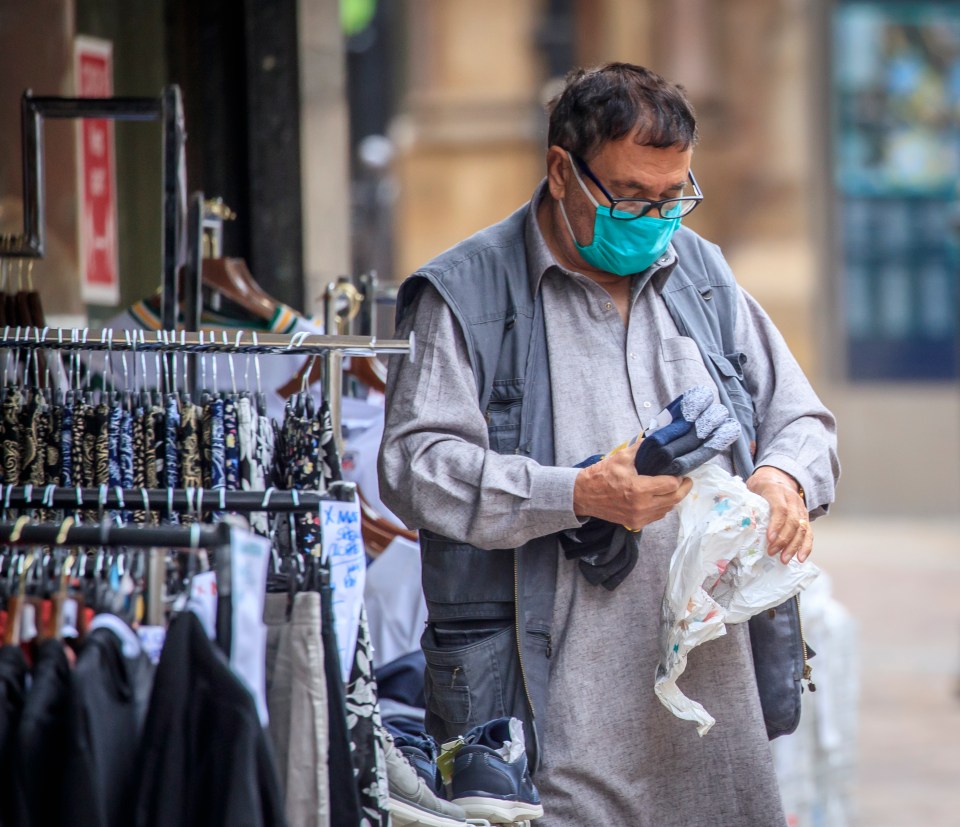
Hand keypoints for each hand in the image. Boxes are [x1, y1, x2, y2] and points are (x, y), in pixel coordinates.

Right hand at [573, 442, 691, 528]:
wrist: (584, 495)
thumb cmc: (601, 475)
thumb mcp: (621, 457)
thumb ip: (641, 448)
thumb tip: (656, 439)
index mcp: (639, 489)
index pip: (671, 484)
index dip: (678, 477)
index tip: (679, 471)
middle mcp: (642, 506)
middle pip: (674, 499)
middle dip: (683, 488)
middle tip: (687, 480)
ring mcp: (639, 517)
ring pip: (667, 509)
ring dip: (673, 498)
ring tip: (673, 487)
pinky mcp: (636, 523)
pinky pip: (657, 516)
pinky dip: (662, 506)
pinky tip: (660, 497)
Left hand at [746, 466, 811, 563]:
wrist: (778, 477)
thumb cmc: (761, 486)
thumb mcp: (750, 488)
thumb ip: (745, 501)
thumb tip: (733, 516)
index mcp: (776, 491)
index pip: (780, 508)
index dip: (776, 524)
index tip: (769, 538)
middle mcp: (792, 499)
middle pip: (793, 521)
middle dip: (783, 540)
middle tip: (772, 552)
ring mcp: (801, 508)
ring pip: (803, 528)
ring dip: (794, 546)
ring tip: (784, 559)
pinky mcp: (805, 517)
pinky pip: (809, 533)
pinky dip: (806, 546)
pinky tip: (800, 557)